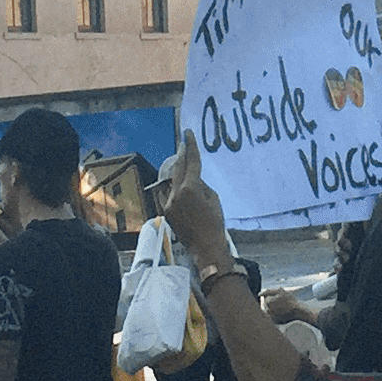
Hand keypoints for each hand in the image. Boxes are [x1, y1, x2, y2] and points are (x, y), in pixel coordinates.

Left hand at [161, 136, 231, 269]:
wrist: (205, 247)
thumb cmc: (215, 223)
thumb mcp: (213, 199)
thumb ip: (201, 185)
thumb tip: (194, 179)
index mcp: (190, 188)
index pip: (191, 162)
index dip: (190, 146)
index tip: (187, 133)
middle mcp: (176, 194)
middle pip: (178, 169)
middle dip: (182, 155)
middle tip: (184, 143)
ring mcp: (169, 203)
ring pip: (172, 182)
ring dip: (178, 173)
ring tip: (183, 165)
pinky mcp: (166, 212)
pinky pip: (168, 194)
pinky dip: (174, 189)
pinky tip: (179, 187)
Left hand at [260, 287, 309, 326]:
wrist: (298, 311)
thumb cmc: (290, 300)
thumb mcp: (280, 291)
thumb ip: (268, 291)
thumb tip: (259, 294)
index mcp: (268, 302)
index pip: (266, 297)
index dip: (273, 296)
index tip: (280, 298)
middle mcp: (268, 311)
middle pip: (267, 304)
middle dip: (272, 302)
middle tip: (281, 302)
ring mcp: (271, 317)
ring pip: (269, 310)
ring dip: (273, 308)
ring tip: (282, 307)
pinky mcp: (275, 322)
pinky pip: (272, 316)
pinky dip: (276, 313)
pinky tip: (282, 312)